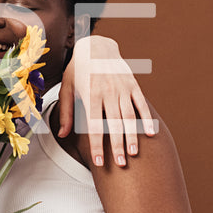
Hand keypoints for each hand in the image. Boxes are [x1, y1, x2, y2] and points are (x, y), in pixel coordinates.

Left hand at [58, 35, 156, 167]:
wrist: (96, 47)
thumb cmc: (78, 71)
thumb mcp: (67, 88)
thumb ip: (66, 112)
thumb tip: (62, 135)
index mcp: (90, 94)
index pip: (93, 125)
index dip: (97, 144)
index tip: (99, 161)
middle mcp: (107, 92)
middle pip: (114, 124)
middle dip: (117, 145)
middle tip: (121, 164)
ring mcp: (122, 88)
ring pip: (129, 116)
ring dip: (132, 136)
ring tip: (134, 154)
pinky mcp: (133, 85)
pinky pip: (141, 104)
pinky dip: (147, 119)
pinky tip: (150, 134)